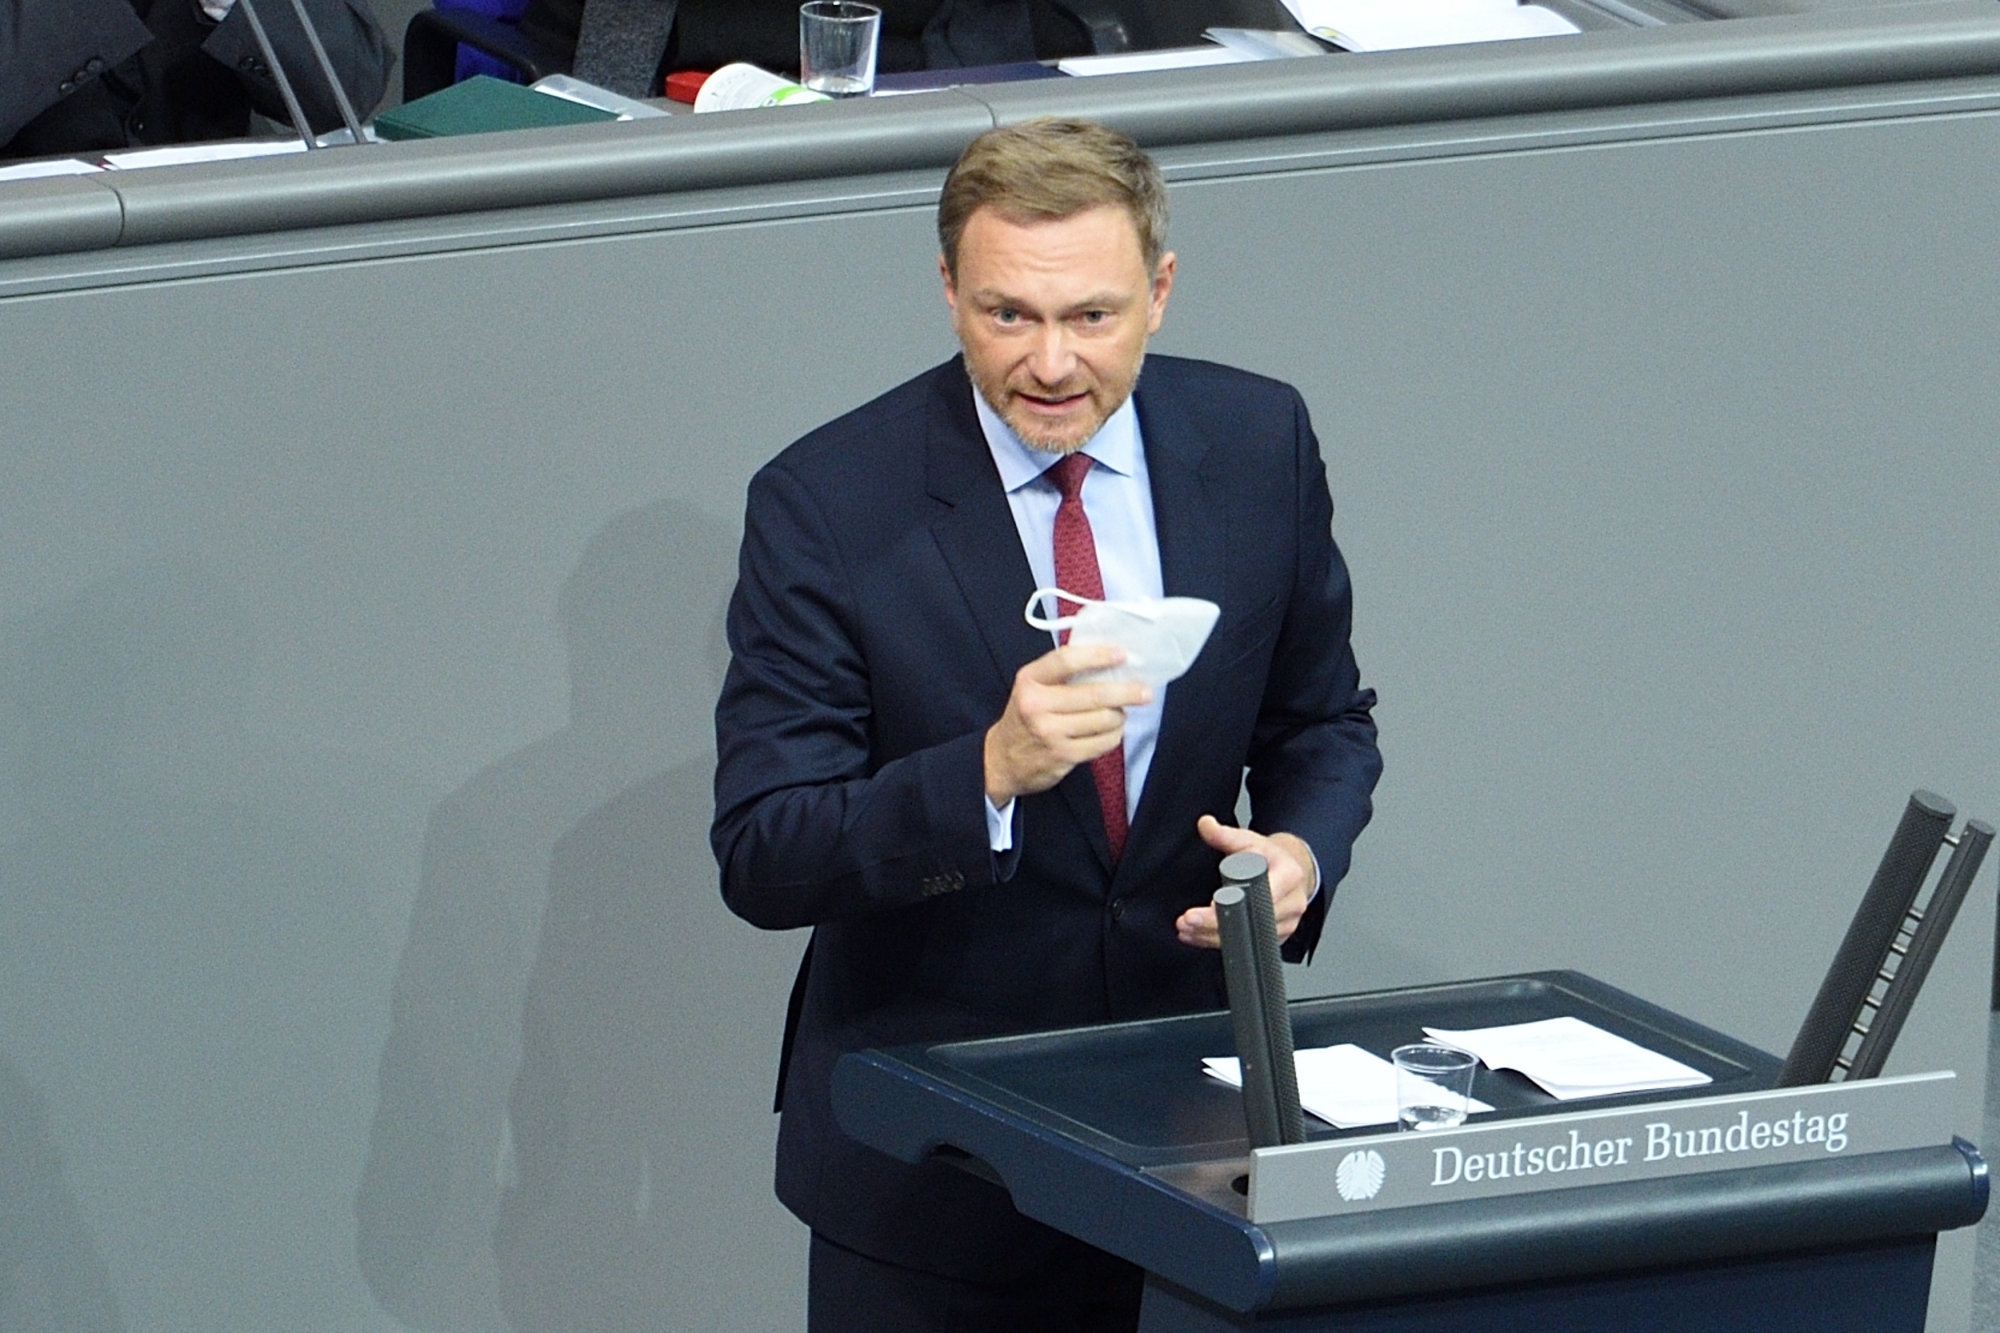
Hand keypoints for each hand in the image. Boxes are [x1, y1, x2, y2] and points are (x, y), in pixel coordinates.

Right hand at [984, 643, 1151, 806]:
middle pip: (1094, 694)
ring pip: (1104, 720)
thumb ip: (1062, 673)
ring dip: (1120, 716)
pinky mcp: (1063, 755)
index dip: (1098, 655)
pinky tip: (1110, 732)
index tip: (1122, 654)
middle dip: (1126, 692)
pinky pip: (1103, 743)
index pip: (1067, 660)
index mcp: (1030, 680)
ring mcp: (1050, 732)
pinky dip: (1113, 736)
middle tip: (1144, 691)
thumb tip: (1110, 661)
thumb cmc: (1026, 718)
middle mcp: (1037, 705)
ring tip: (1119, 714)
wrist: (1002, 760)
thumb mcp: (1032, 687)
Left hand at [1175, 816, 1314, 947]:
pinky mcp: (1275, 938)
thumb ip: (1225, 835)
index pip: (1264, 894)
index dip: (1238, 901)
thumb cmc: (1270, 857)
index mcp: (1289, 876)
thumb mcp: (1249, 840)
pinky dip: (1218, 942)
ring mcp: (1286, 924)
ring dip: (1212, 937)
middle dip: (1217, 924)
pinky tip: (1197, 937)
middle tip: (1188, 920)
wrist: (1290, 870)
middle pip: (1253, 922)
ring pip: (1248, 938)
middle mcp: (1292, 904)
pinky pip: (1247, 945)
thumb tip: (1205, 824)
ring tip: (1187, 929)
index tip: (1211, 902)